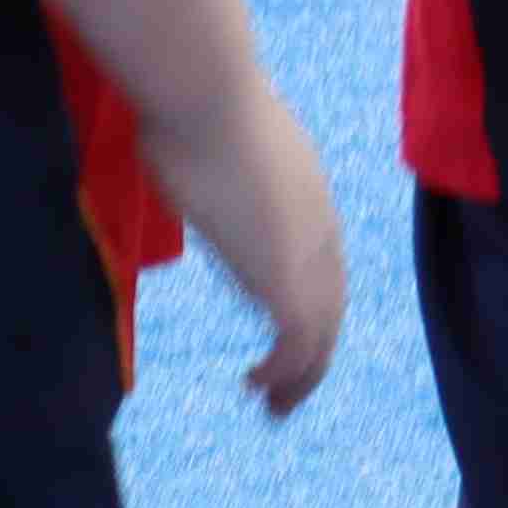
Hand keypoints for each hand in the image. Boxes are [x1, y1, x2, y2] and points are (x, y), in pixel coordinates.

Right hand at [143, 72, 347, 415]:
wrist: (209, 99)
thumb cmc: (197, 106)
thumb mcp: (213, 142)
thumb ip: (209, 162)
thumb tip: (176, 148)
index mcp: (308, 193)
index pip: (322, 264)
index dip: (308, 302)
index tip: (281, 331)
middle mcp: (321, 225)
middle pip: (330, 302)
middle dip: (312, 351)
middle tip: (283, 390)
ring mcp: (309, 251)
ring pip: (322, 329)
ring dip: (301, 375)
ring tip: (273, 408)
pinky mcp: (287, 277)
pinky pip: (300, 341)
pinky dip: (287, 372)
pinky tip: (257, 385)